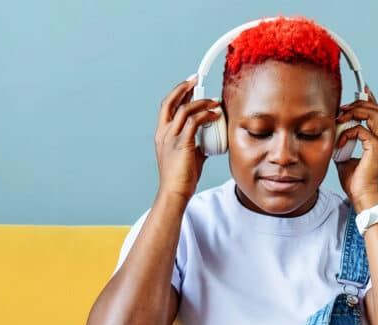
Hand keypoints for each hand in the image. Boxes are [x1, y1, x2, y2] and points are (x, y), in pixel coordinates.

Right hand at [154, 74, 221, 201]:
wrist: (175, 192)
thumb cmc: (181, 177)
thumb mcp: (188, 156)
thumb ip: (196, 144)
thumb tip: (209, 140)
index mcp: (162, 134)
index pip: (168, 107)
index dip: (178, 93)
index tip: (189, 86)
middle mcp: (164, 133)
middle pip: (171, 101)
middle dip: (184, 87)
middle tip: (196, 79)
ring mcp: (171, 137)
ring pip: (185, 109)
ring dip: (201, 102)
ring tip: (214, 102)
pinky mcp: (182, 143)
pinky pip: (195, 121)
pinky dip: (206, 115)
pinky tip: (215, 116)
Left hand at [334, 85, 377, 210]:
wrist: (364, 197)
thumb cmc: (357, 183)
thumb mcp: (346, 158)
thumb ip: (343, 144)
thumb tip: (334, 135)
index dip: (369, 100)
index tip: (359, 92)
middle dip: (359, 103)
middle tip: (342, 108)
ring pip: (374, 113)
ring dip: (355, 112)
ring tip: (340, 119)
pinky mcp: (377, 147)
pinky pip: (361, 129)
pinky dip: (348, 132)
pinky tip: (339, 141)